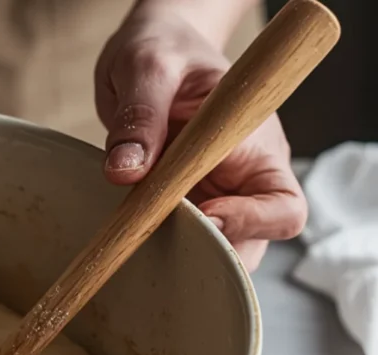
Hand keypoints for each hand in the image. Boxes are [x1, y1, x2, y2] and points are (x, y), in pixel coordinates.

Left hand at [95, 7, 305, 270]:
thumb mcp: (148, 67)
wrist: (147, 53)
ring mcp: (210, 195)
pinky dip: (150, 248)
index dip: (249, 223)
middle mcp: (240, 179)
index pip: (282, 207)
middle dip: (206, 255)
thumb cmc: (162, 49)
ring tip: (131, 239)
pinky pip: (173, 241)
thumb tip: (125, 171)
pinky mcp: (177, 204)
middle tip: (152, 240)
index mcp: (253, 145)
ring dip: (174, 257)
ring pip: (210, 252)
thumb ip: (140, 116)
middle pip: (247, 246)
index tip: (201, 213)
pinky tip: (120, 238)